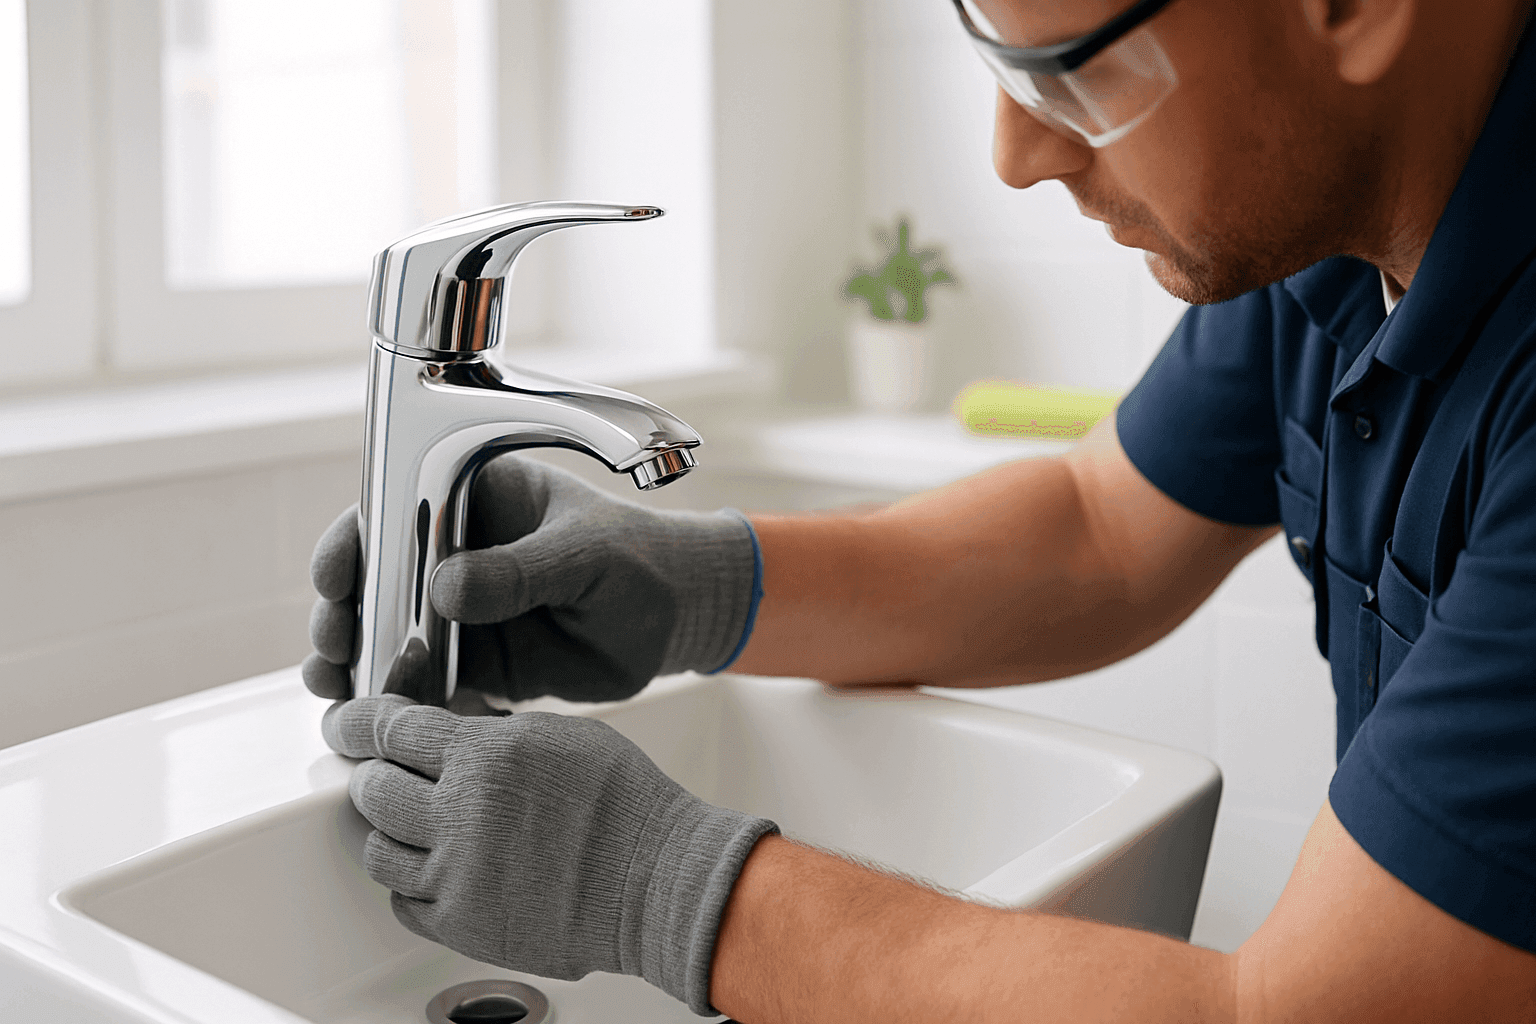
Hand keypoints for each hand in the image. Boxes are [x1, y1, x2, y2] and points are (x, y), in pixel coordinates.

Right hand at [303, 454, 761, 703]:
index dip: (354, 541)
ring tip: (341, 691)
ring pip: (386, 635)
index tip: (336, 579)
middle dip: (342, 613)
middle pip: (373, 578)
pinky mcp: (473, 662)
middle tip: (334, 648)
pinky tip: (381, 721)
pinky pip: (421, 682)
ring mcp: (458, 611)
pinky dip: (397, 701)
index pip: (395, 508)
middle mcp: (453, 552)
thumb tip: (446, 589)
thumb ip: (524, 571)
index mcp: (475, 498)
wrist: (676, 618)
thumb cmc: (640, 562)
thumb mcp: (587, 555)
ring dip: (357, 662)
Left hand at [324, 694, 777, 1013]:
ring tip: (409, 824)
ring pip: (378, 849)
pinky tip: (432, 868)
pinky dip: (408, 883)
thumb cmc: (628, 806)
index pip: (391, 729)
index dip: (359, 723)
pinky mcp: (463, 924)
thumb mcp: (560, 735)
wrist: (659, 881)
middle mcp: (462, 814)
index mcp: (486, 756)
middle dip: (372, 774)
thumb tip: (445, 732)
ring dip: (386, 831)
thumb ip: (492, 733)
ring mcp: (458, 874)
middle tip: (383, 773)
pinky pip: (402, 901)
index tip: (348, 725)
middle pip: (372, 788)